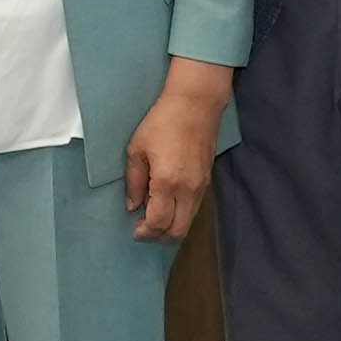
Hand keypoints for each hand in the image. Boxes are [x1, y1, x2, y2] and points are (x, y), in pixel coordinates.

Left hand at [124, 88, 225, 242]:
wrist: (196, 105)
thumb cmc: (163, 122)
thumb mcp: (137, 149)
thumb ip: (134, 181)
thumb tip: (133, 205)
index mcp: (167, 183)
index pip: (159, 222)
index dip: (145, 232)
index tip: (134, 230)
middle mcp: (188, 190)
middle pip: (178, 230)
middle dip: (159, 236)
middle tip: (143, 229)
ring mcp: (201, 186)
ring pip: (188, 221)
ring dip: (171, 226)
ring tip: (152, 216)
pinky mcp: (207, 180)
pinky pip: (194, 208)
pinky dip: (180, 214)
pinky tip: (166, 203)